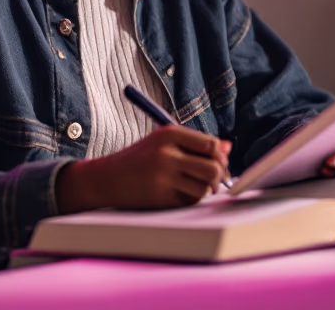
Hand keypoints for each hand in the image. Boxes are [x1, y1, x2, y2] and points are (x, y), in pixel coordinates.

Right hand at [56, 126, 230, 212]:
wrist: (106, 179)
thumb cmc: (140, 158)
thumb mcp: (164, 142)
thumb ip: (196, 144)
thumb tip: (228, 148)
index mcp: (169, 134)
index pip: (211, 145)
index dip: (220, 156)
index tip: (218, 162)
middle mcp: (166, 155)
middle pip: (213, 168)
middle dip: (220, 176)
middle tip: (215, 180)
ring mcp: (163, 178)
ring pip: (204, 188)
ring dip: (205, 190)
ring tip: (194, 186)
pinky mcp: (159, 198)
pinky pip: (189, 201)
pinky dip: (191, 199)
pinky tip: (179, 194)